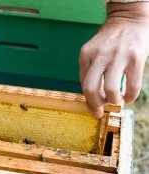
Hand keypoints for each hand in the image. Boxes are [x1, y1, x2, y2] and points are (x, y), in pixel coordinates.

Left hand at [79, 2, 148, 117]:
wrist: (128, 19)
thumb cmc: (109, 42)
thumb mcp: (93, 52)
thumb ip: (90, 71)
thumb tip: (92, 100)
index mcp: (85, 55)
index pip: (83, 85)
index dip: (89, 101)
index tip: (94, 110)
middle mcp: (99, 55)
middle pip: (91, 89)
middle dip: (97, 104)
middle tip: (104, 106)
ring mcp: (117, 55)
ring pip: (111, 90)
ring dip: (114, 100)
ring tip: (117, 99)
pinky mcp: (135, 57)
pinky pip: (132, 85)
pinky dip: (130, 96)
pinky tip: (129, 97)